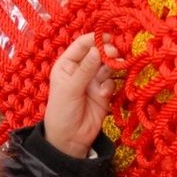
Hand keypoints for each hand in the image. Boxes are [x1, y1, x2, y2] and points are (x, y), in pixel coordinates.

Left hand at [42, 33, 117, 158]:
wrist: (70, 139)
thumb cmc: (62, 111)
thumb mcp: (70, 88)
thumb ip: (86, 69)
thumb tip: (98, 49)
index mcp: (67, 65)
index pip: (81, 45)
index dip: (94, 39)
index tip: (108, 37)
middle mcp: (80, 70)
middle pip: (97, 54)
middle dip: (106, 52)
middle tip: (114, 54)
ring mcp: (93, 81)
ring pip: (106, 66)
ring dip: (110, 67)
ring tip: (113, 68)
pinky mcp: (103, 93)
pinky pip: (111, 82)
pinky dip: (110, 85)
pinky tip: (103, 94)